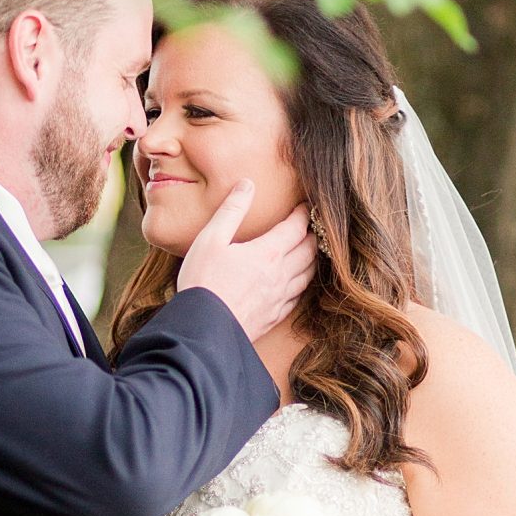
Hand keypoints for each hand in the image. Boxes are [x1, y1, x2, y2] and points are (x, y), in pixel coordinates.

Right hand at [178, 183, 316, 343]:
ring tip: (310, 250)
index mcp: (268, 252)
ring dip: (312, 259)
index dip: (304, 213)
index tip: (306, 204)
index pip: (296, 227)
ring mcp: (279, 298)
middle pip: (308, 250)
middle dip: (312, 234)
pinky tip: (297, 284)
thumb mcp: (211, 238)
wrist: (203, 329)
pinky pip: (297, 298)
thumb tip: (247, 185)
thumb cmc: (203, 282)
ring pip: (307, 275)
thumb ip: (231, 210)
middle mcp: (280, 275)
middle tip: (312, 225)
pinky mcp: (273, 317)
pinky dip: (302, 285)